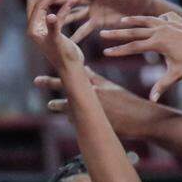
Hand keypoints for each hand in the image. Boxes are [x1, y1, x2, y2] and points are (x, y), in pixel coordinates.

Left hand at [26, 0, 83, 72]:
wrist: (71, 69)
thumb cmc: (64, 57)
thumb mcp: (58, 41)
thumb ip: (54, 27)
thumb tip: (50, 15)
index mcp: (33, 29)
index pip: (37, 5)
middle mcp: (35, 27)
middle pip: (36, 3)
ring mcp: (43, 28)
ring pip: (45, 7)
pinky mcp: (52, 30)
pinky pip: (55, 13)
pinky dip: (63, 7)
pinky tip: (72, 1)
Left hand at [35, 68, 168, 139]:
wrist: (144, 118)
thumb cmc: (132, 105)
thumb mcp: (115, 89)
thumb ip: (100, 82)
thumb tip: (87, 73)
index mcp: (99, 84)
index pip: (78, 73)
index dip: (63, 68)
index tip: (51, 61)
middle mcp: (95, 92)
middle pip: (69, 85)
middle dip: (52, 82)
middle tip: (36, 80)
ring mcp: (95, 106)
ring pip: (71, 104)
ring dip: (59, 104)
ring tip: (49, 105)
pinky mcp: (97, 119)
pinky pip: (79, 119)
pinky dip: (72, 118)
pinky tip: (66, 118)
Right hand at [101, 13, 181, 101]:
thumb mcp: (177, 75)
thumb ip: (162, 85)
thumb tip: (151, 100)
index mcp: (158, 43)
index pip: (133, 47)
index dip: (118, 51)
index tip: (105, 53)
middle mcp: (161, 30)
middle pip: (134, 31)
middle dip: (117, 34)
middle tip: (102, 33)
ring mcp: (169, 23)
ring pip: (146, 20)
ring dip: (132, 21)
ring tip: (121, 21)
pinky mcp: (176, 21)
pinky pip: (160, 18)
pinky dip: (151, 18)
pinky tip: (147, 20)